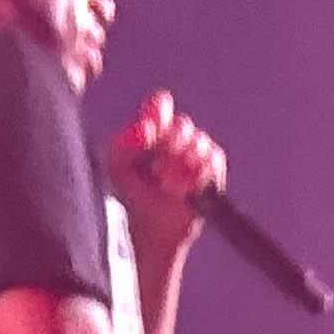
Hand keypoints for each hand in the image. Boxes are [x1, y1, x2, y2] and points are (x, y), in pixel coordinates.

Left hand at [106, 91, 226, 267]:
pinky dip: (199, 176)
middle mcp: (177, 135)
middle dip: (169, 150)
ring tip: (168, 187)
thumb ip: (125, 142)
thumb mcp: (118, 168)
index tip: (151, 132)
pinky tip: (186, 191)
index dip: (159, 113)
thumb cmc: (133, 195)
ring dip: (182, 167)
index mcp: (153, 128)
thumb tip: (147, 127)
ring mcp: (198, 150)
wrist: (154, 228)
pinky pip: (214, 160)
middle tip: (156, 172)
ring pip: (199, 142)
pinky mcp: (215, 169)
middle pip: (182, 124)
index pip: (161, 104)